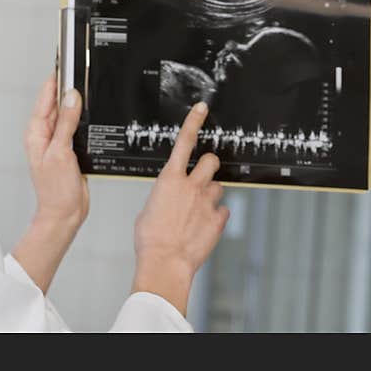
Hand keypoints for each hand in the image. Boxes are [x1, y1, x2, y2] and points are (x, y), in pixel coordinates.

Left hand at [23, 72, 88, 226]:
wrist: (64, 214)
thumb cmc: (55, 190)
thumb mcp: (61, 152)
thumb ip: (66, 123)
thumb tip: (71, 98)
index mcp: (36, 132)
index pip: (45, 98)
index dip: (55, 80)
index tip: (64, 65)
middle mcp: (45, 135)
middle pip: (57, 104)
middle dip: (69, 89)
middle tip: (82, 73)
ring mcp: (57, 142)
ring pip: (69, 115)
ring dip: (78, 105)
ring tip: (89, 89)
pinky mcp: (69, 149)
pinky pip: (76, 128)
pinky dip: (84, 120)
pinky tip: (93, 115)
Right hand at [131, 102, 229, 314]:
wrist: (165, 261)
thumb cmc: (150, 239)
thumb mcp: (148, 209)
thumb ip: (162, 197)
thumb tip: (167, 199)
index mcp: (169, 179)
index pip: (184, 141)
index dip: (194, 122)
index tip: (202, 109)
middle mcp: (192, 185)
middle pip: (211, 160)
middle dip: (209, 165)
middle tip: (203, 176)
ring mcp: (207, 201)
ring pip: (219, 186)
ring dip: (211, 194)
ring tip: (198, 211)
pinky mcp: (218, 219)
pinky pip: (222, 210)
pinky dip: (215, 216)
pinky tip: (203, 227)